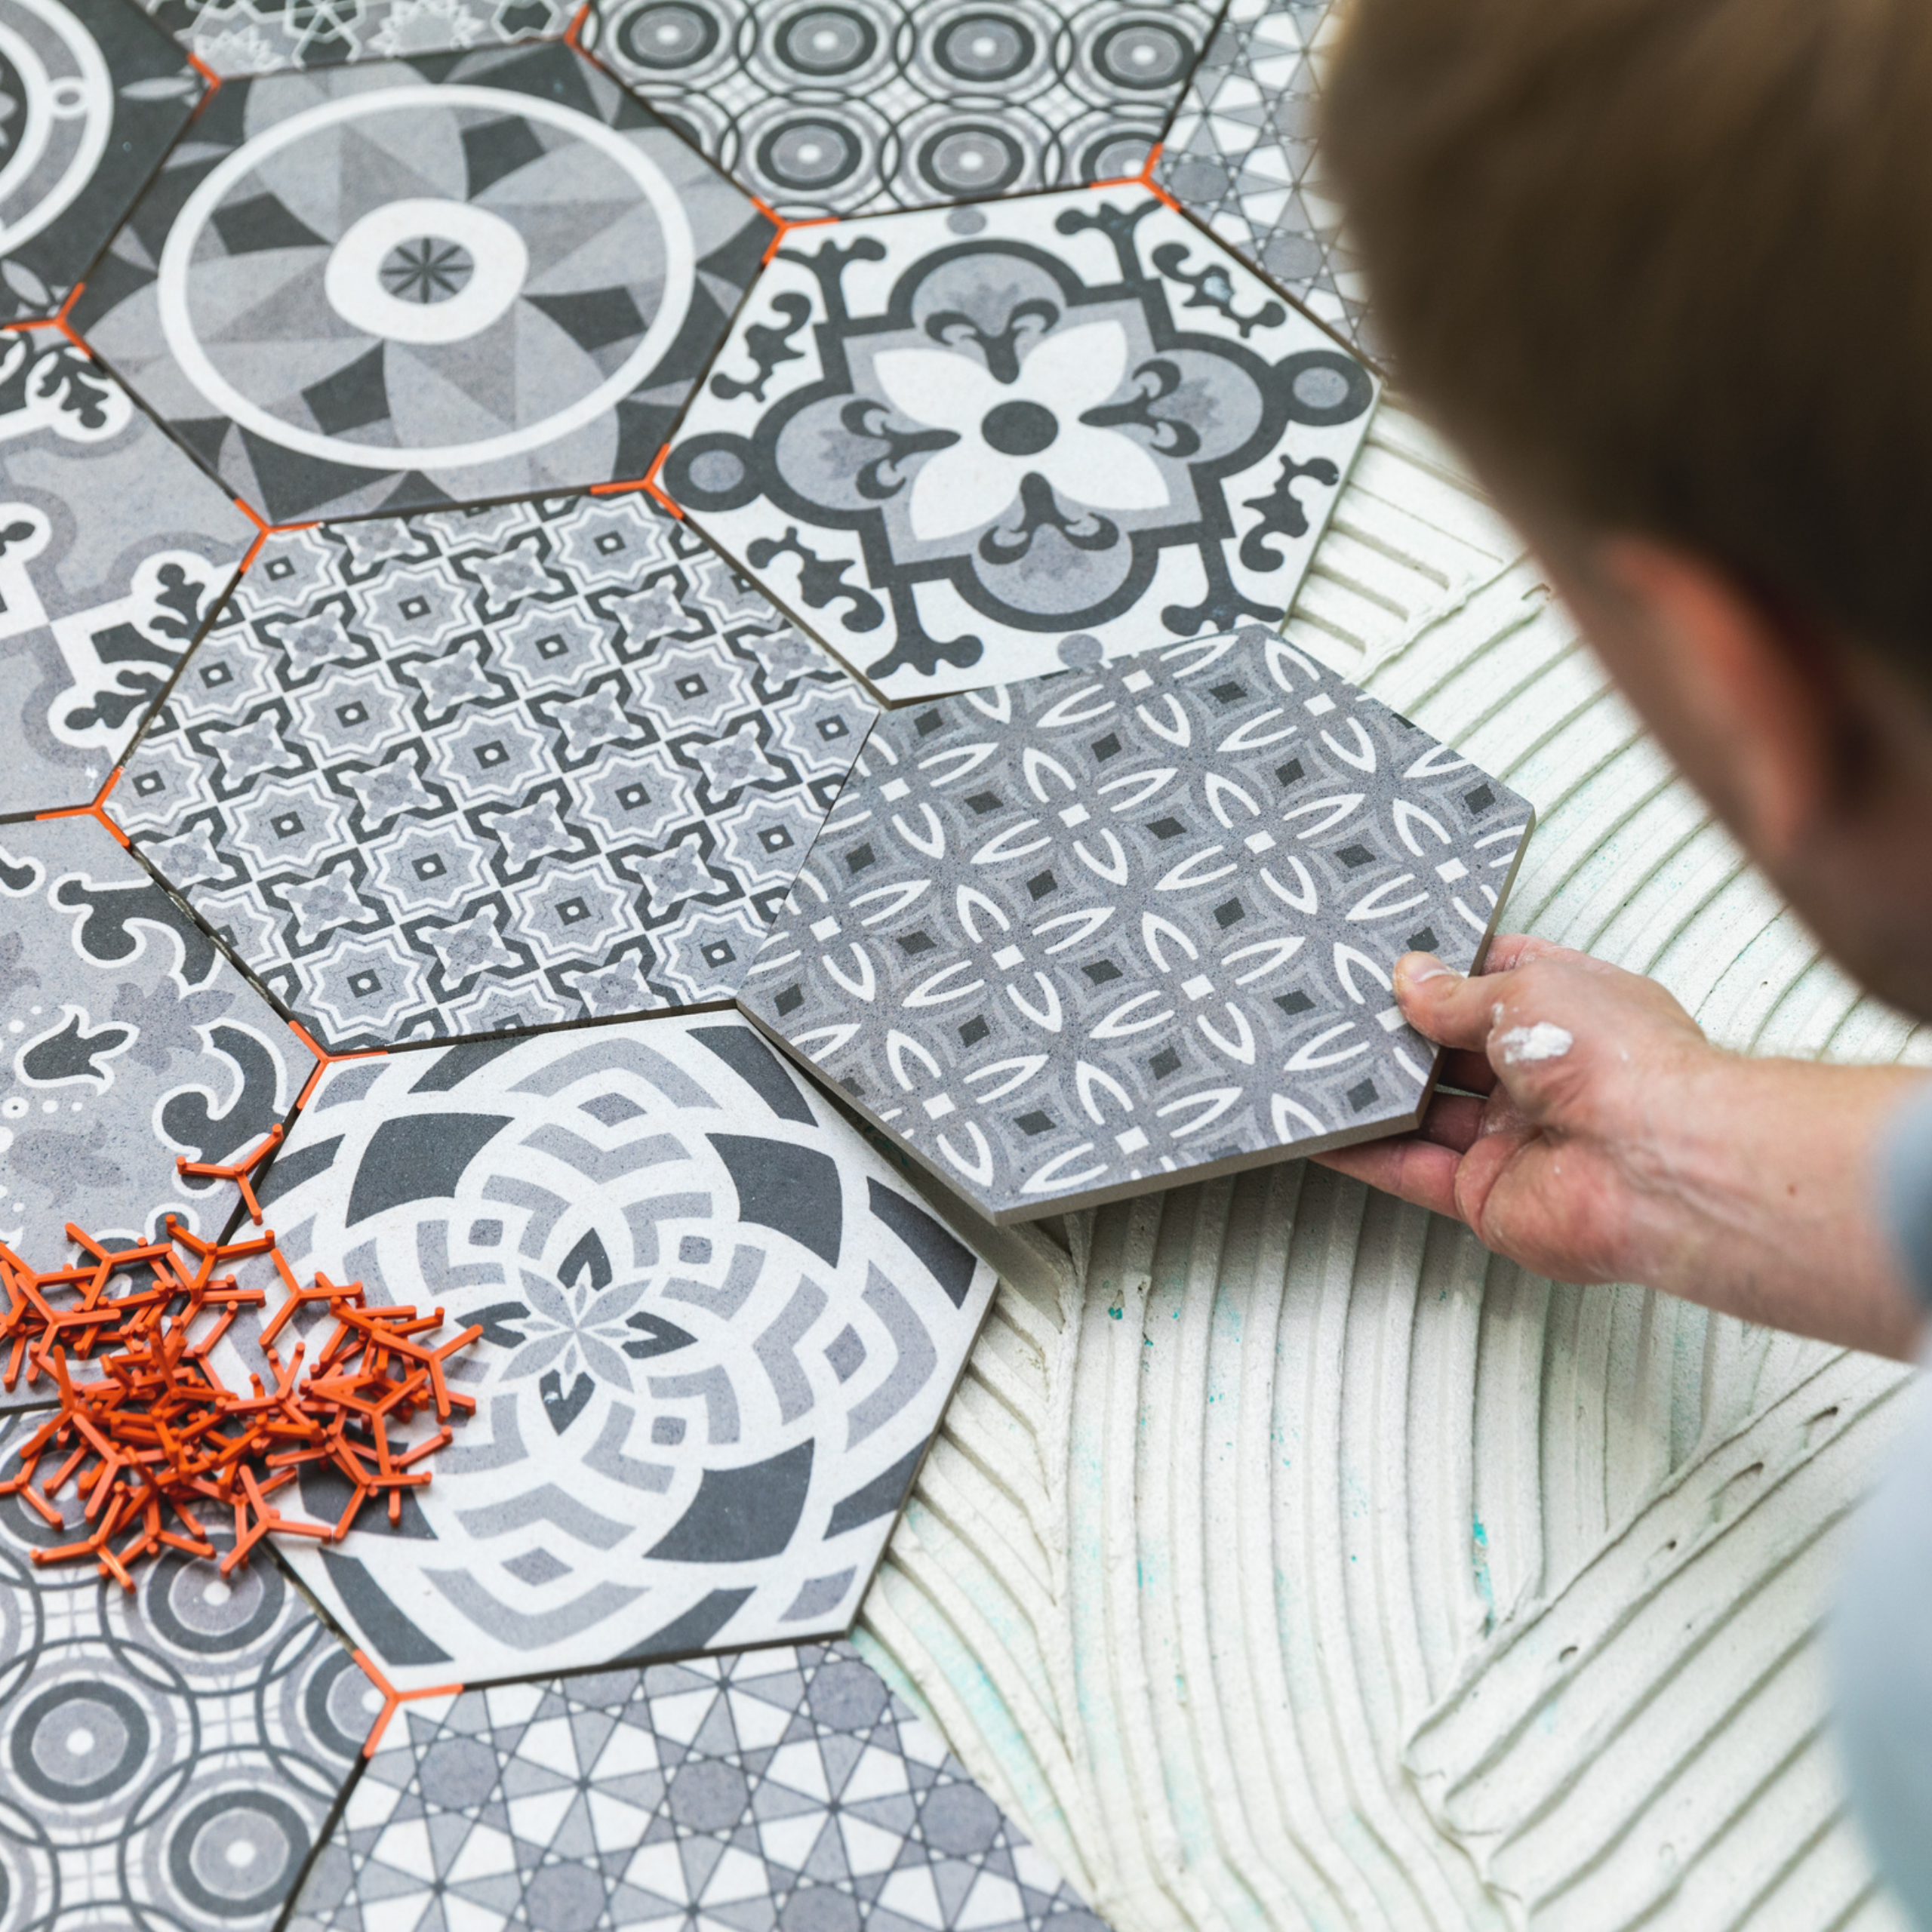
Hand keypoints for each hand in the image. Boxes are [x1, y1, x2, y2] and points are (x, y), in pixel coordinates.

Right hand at [1314, 935, 1926, 1357]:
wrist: (1655, 1162)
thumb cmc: (1622, 1060)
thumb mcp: (1524, 990)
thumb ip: (1454, 993)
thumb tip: (1410, 978)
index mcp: (1572, 1011)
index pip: (1497, 983)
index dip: (1444, 972)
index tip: (1387, 961)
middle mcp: (1545, 1078)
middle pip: (1452, 1052)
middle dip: (1399, 1035)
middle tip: (1338, 1013)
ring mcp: (1514, 1139)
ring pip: (1425, 1113)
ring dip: (1373, 1093)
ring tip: (1312, 1064)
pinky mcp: (1486, 1195)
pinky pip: (1411, 1170)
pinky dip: (1364, 1152)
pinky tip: (1322, 1131)